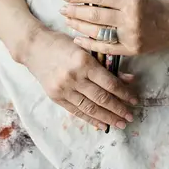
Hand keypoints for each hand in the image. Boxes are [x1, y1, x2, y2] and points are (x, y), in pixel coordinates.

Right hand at [23, 29, 137, 130]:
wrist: (34, 47)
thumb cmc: (62, 44)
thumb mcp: (86, 48)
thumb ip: (107, 64)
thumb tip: (129, 79)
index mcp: (83, 62)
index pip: (109, 82)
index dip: (124, 93)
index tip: (134, 100)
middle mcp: (74, 77)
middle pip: (101, 98)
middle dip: (118, 109)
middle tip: (130, 117)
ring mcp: (63, 89)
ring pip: (90, 108)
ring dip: (107, 118)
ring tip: (120, 123)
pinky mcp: (56, 97)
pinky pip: (77, 112)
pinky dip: (91, 119)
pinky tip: (102, 124)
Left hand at [60, 0, 168, 55]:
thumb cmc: (159, 6)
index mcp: (131, 0)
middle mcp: (129, 18)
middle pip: (95, 15)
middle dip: (75, 12)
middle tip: (63, 9)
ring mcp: (130, 36)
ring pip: (98, 32)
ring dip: (79, 26)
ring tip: (68, 21)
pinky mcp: (132, 49)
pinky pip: (106, 47)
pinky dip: (90, 43)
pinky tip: (78, 39)